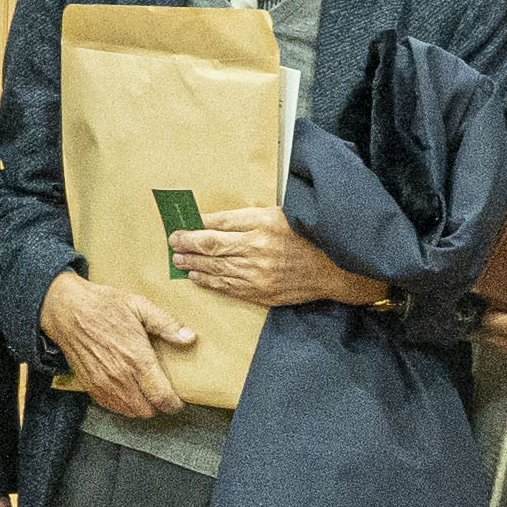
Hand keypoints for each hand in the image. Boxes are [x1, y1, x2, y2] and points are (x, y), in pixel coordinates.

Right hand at [43, 270, 188, 423]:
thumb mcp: (139, 306)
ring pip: (130, 411)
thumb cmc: (103, 305)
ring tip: (145, 390)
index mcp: (137, 359)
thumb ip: (166, 324)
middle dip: (158, 404)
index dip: (174, 403)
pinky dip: (122, 403)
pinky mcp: (90, 386)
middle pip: (148, 410)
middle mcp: (121, 377)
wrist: (66, 310)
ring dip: (140, 405)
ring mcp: (103, 384)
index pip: (162, 397)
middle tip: (161, 390)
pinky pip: (111, 407)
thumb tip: (190, 338)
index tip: (178, 399)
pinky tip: (126, 388)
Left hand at [173, 206, 382, 312]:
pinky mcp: (260, 292)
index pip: (219, 224)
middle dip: (188, 245)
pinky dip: (209, 282)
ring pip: (216, 268)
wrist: (334, 269)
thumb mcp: (281, 215)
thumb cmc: (308, 236)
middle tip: (172, 243)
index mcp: (263, 223)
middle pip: (211, 247)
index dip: (195, 226)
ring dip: (193, 264)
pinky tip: (196, 277)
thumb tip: (213, 220)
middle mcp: (257, 248)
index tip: (180, 226)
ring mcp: (257, 273)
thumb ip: (249, 218)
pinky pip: (227, 287)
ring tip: (178, 260)